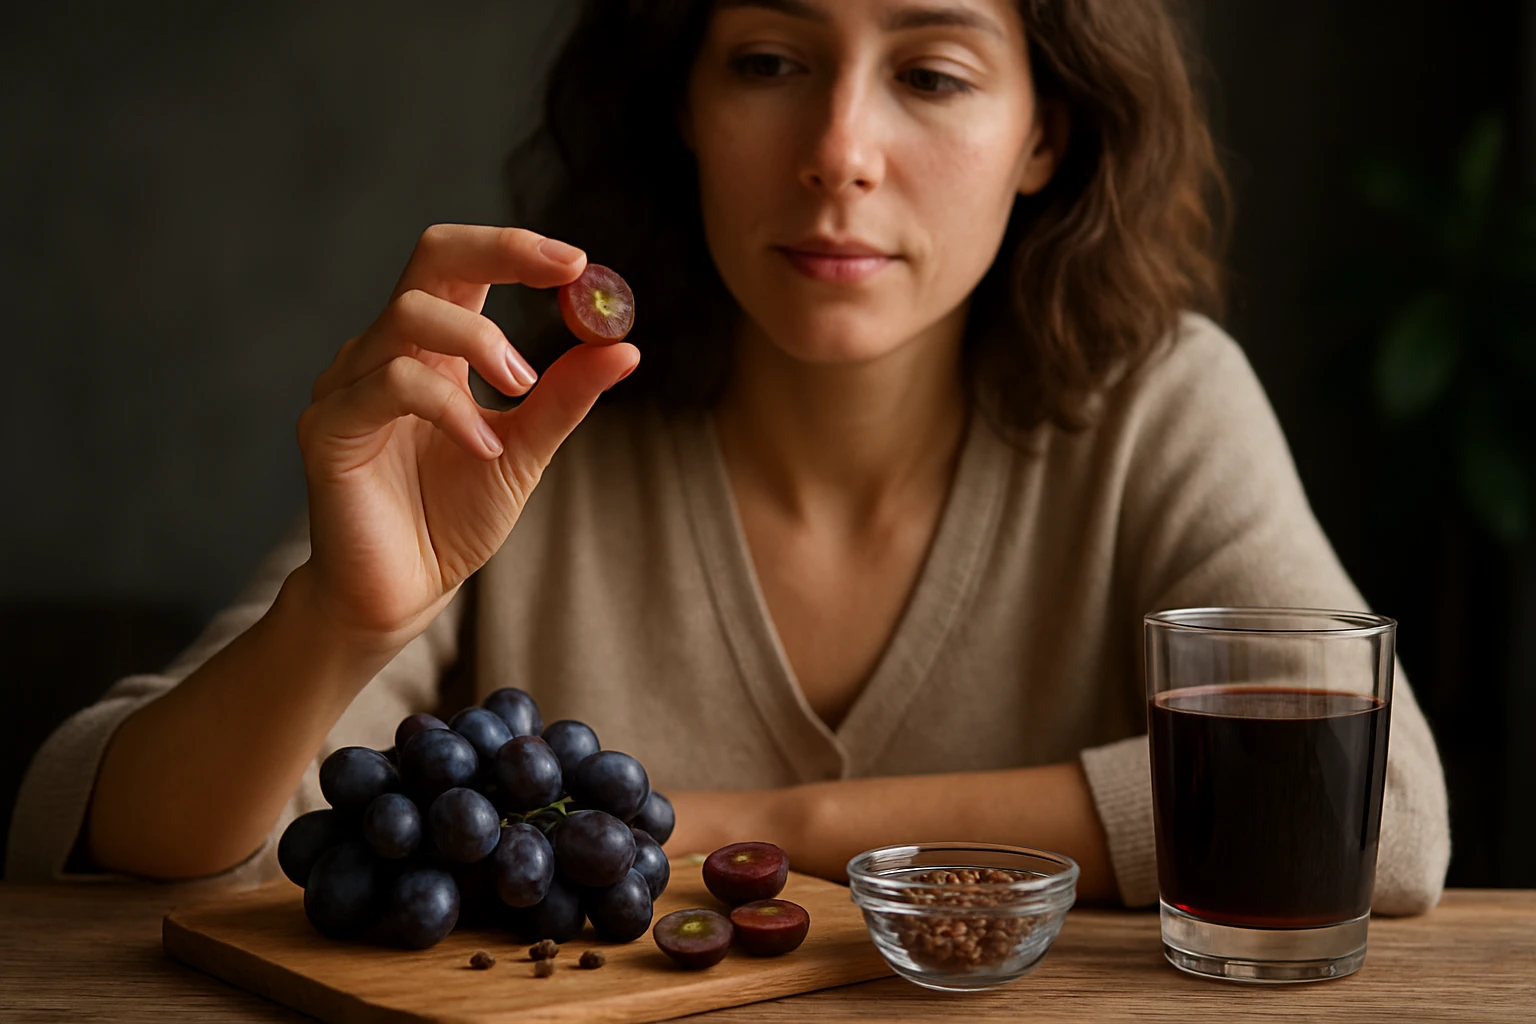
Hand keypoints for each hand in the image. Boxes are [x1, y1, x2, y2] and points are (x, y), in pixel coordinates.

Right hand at [296, 224, 638, 654]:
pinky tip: (484, 447)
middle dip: (501, 253)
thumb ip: (564, 397)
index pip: (462, 263)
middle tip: (566, 276)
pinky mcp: (329, 430)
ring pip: (410, 317)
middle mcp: (383, 351)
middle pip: (431, 257)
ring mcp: (348, 385)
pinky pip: (387, 386)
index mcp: (431, 348)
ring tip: (523, 388)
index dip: (516, 248)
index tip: (580, 264)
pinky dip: (447, 407)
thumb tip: (626, 348)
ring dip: (482, 341)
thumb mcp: (525, 450)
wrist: (404, 591)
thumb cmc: (453, 519)